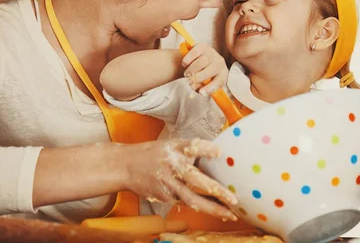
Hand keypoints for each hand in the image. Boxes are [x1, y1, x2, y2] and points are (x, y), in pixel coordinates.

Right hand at [122, 138, 237, 220]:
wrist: (127, 166)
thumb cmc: (156, 153)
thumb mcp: (173, 144)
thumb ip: (193, 149)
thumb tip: (222, 155)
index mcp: (177, 148)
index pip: (194, 147)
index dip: (207, 149)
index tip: (220, 152)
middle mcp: (172, 166)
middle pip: (195, 179)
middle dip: (216, 190)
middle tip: (233, 199)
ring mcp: (168, 183)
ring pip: (192, 198)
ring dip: (212, 208)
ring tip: (230, 214)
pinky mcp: (164, 196)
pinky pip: (186, 202)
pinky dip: (202, 207)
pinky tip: (217, 212)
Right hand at [182, 43, 227, 95]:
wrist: (196, 59)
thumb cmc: (201, 74)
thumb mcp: (202, 83)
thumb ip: (199, 88)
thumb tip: (197, 89)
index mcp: (222, 74)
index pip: (219, 82)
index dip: (210, 88)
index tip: (201, 93)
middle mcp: (220, 62)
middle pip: (209, 71)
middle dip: (197, 78)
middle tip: (189, 81)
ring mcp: (212, 53)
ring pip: (201, 62)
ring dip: (191, 69)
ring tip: (187, 73)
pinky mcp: (203, 46)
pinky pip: (194, 53)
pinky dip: (187, 60)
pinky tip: (185, 64)